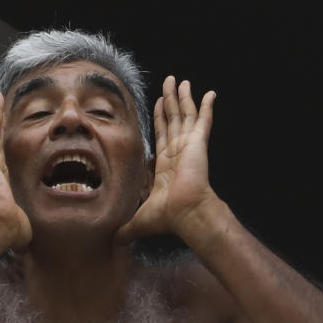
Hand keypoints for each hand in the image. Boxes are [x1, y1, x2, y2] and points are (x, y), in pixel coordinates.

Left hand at [116, 76, 219, 243]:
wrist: (186, 215)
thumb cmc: (167, 217)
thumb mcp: (139, 219)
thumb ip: (126, 227)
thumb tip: (112, 241)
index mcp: (166, 164)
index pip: (162, 134)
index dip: (160, 118)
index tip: (159, 103)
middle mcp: (179, 151)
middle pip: (173, 120)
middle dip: (171, 101)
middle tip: (170, 83)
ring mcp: (189, 146)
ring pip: (184, 115)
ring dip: (183, 97)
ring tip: (180, 81)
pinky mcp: (198, 143)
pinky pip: (202, 120)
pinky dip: (207, 106)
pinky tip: (210, 93)